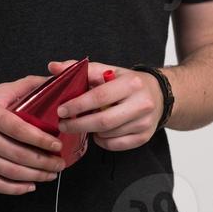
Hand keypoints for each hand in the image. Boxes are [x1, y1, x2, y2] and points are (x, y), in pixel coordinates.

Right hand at [0, 74, 65, 194]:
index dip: (39, 139)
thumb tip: (52, 81)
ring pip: (9, 172)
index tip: (56, 144)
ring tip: (51, 174)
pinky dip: (15, 189)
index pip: (18, 128)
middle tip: (60, 163)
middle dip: (42, 162)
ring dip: (34, 176)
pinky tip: (30, 185)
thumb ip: (25, 86)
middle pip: (16, 154)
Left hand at [47, 59, 163, 151]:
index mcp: (131, 83)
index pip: (100, 96)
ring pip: (108, 134)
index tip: (61, 110)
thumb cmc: (126, 82)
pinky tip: (99, 132)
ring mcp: (144, 122)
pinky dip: (102, 141)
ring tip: (82, 124)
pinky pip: (116, 145)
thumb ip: (81, 69)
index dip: (78, 105)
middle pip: (104, 121)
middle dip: (79, 124)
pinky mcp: (144, 137)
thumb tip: (53, 67)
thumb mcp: (107, 70)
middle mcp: (141, 103)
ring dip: (90, 131)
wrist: (158, 94)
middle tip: (63, 124)